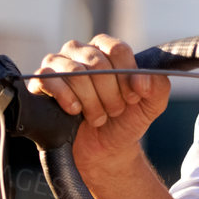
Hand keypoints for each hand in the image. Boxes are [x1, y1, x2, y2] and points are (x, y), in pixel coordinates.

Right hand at [26, 35, 169, 179]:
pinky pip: (48, 78)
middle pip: (97, 62)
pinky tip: (75, 111)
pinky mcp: (41, 82)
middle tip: (114, 111)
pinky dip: (66, 97)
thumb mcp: (152, 103)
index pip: (117, 49)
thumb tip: (141, 81)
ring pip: (75, 73)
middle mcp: (80, 51)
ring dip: (91, 101)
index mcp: (106, 48)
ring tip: (97, 116)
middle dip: (110, 94)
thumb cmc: (126, 120)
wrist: (105, 149)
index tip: (133, 98)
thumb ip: (157, 86)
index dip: (127, 77)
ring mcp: (58, 65)